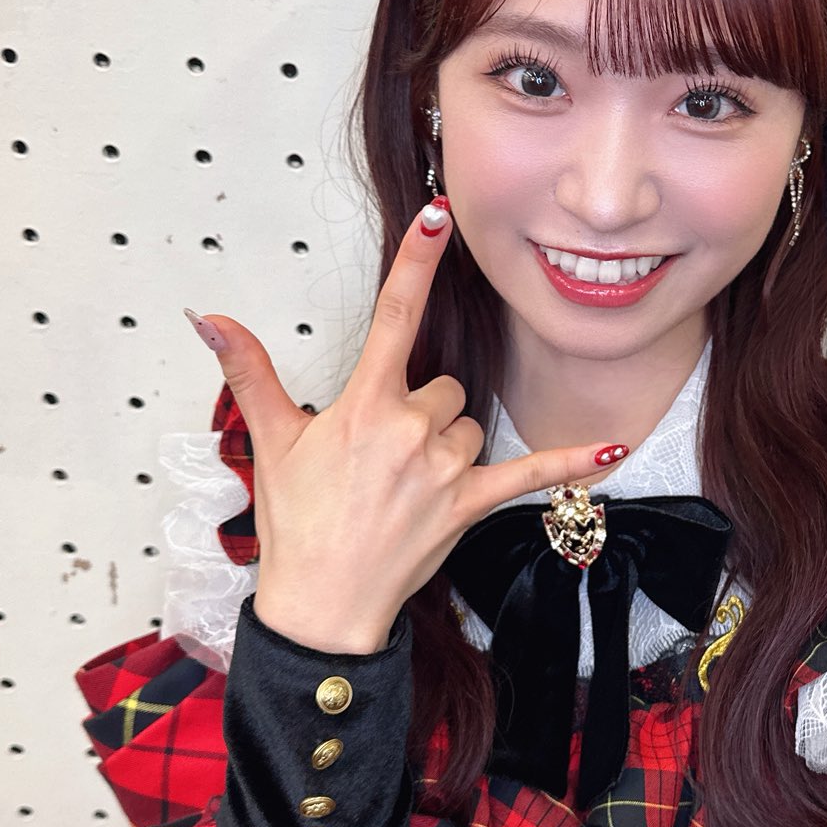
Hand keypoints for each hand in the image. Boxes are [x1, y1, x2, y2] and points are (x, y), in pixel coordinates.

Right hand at [184, 198, 629, 653]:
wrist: (321, 606)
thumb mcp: (271, 442)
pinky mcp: (469, 504)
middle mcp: (410, 430)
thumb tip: (209, 318)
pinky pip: (531, 474)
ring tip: (404, 482)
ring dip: (446, 442)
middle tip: (378, 456)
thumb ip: (248, 371)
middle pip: (440, 385)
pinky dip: (572, 463)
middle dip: (417, 409)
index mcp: (364, 406)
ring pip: (467, 423)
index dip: (415, 264)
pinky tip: (616, 449)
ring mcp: (444, 468)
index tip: (435, 219)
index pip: (395, 318)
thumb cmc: (296, 527)